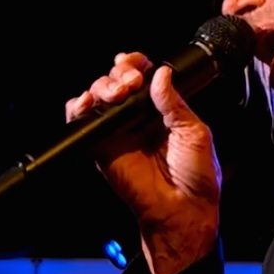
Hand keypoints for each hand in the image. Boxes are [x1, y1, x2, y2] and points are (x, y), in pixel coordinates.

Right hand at [65, 52, 220, 273]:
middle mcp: (139, 117)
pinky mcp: (101, 146)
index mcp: (164, 110)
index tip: (138, 64)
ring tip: (117, 94)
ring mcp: (118, 131)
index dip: (137, 64)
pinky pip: (81, 121)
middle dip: (120, 72)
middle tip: (130, 82)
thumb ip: (174, 103)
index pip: (144, 76)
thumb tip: (160, 73)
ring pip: (99, 94)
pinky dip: (78, 107)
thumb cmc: (196, 176)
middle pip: (118, 80)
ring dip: (103, 85)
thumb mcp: (194, 132)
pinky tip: (87, 102)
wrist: (181, 209)